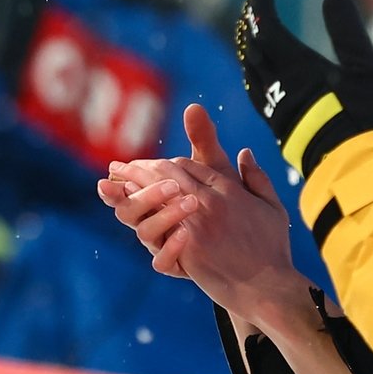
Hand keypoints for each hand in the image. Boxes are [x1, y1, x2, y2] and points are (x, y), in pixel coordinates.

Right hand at [98, 104, 236, 276]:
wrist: (254, 258)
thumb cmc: (229, 209)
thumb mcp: (218, 173)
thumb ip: (204, 142)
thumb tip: (194, 106)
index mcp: (157, 199)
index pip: (132, 185)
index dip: (124, 175)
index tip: (118, 166)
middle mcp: (155, 222)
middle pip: (129, 210)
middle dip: (144, 193)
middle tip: (171, 184)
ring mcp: (165, 245)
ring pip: (144, 233)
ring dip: (162, 215)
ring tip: (190, 203)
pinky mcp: (179, 267)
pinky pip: (162, 263)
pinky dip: (170, 248)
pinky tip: (187, 235)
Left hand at [117, 149, 306, 322]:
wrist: (267, 287)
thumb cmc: (272, 250)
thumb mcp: (272, 207)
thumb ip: (257, 178)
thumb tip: (245, 152)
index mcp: (229, 189)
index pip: (189, 165)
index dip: (165, 163)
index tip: (151, 164)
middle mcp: (210, 201)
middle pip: (168, 173)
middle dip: (142, 167)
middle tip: (121, 166)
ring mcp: (196, 223)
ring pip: (157, 192)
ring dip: (134, 183)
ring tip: (117, 180)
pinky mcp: (187, 246)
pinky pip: (157, 225)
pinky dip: (140, 212)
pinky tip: (126, 208)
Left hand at [234, 0, 372, 176]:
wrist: (351, 166)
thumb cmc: (362, 116)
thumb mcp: (364, 67)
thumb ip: (347, 30)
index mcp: (295, 67)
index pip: (267, 28)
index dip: (260, 5)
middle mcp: (277, 85)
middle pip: (253, 48)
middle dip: (251, 24)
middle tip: (254, 7)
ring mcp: (274, 108)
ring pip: (251, 71)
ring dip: (248, 48)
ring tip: (252, 35)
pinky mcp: (278, 126)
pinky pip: (256, 93)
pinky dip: (254, 74)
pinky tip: (258, 76)